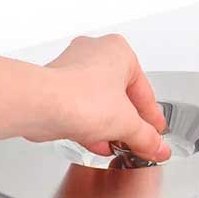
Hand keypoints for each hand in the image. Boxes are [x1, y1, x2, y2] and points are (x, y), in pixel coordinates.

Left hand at [39, 34, 171, 161]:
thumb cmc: (80, 97)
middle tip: (137, 140)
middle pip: (120, 95)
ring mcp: (71, 68)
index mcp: (118, 50)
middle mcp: (93, 53)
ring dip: (109, 125)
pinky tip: (97, 143)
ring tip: (117, 144)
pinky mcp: (54, 86)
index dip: (152, 118)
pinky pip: (79, 107)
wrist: (40, 105)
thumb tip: (157, 147)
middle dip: (128, 121)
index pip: (144, 91)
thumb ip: (147, 138)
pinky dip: (89, 125)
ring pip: (98, 101)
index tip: (155, 133)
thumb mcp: (128, 124)